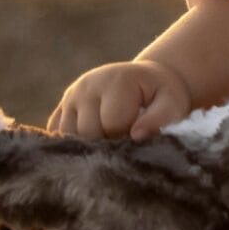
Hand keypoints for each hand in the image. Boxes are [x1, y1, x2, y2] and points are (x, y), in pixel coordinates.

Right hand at [47, 59, 191, 139]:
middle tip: (125, 145)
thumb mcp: (172, 103)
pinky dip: (71, 146)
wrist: (145, 81)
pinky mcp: (60, 109)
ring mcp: (70, 98)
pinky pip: (56, 136)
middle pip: (87, 132)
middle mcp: (86, 87)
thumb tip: (136, 136)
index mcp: (116, 81)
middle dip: (108, 145)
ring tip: (111, 144)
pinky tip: (90, 148)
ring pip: (67, 137)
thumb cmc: (161, 95)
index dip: (128, 139)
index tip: (140, 139)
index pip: (112, 124)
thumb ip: (160, 118)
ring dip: (88, 148)